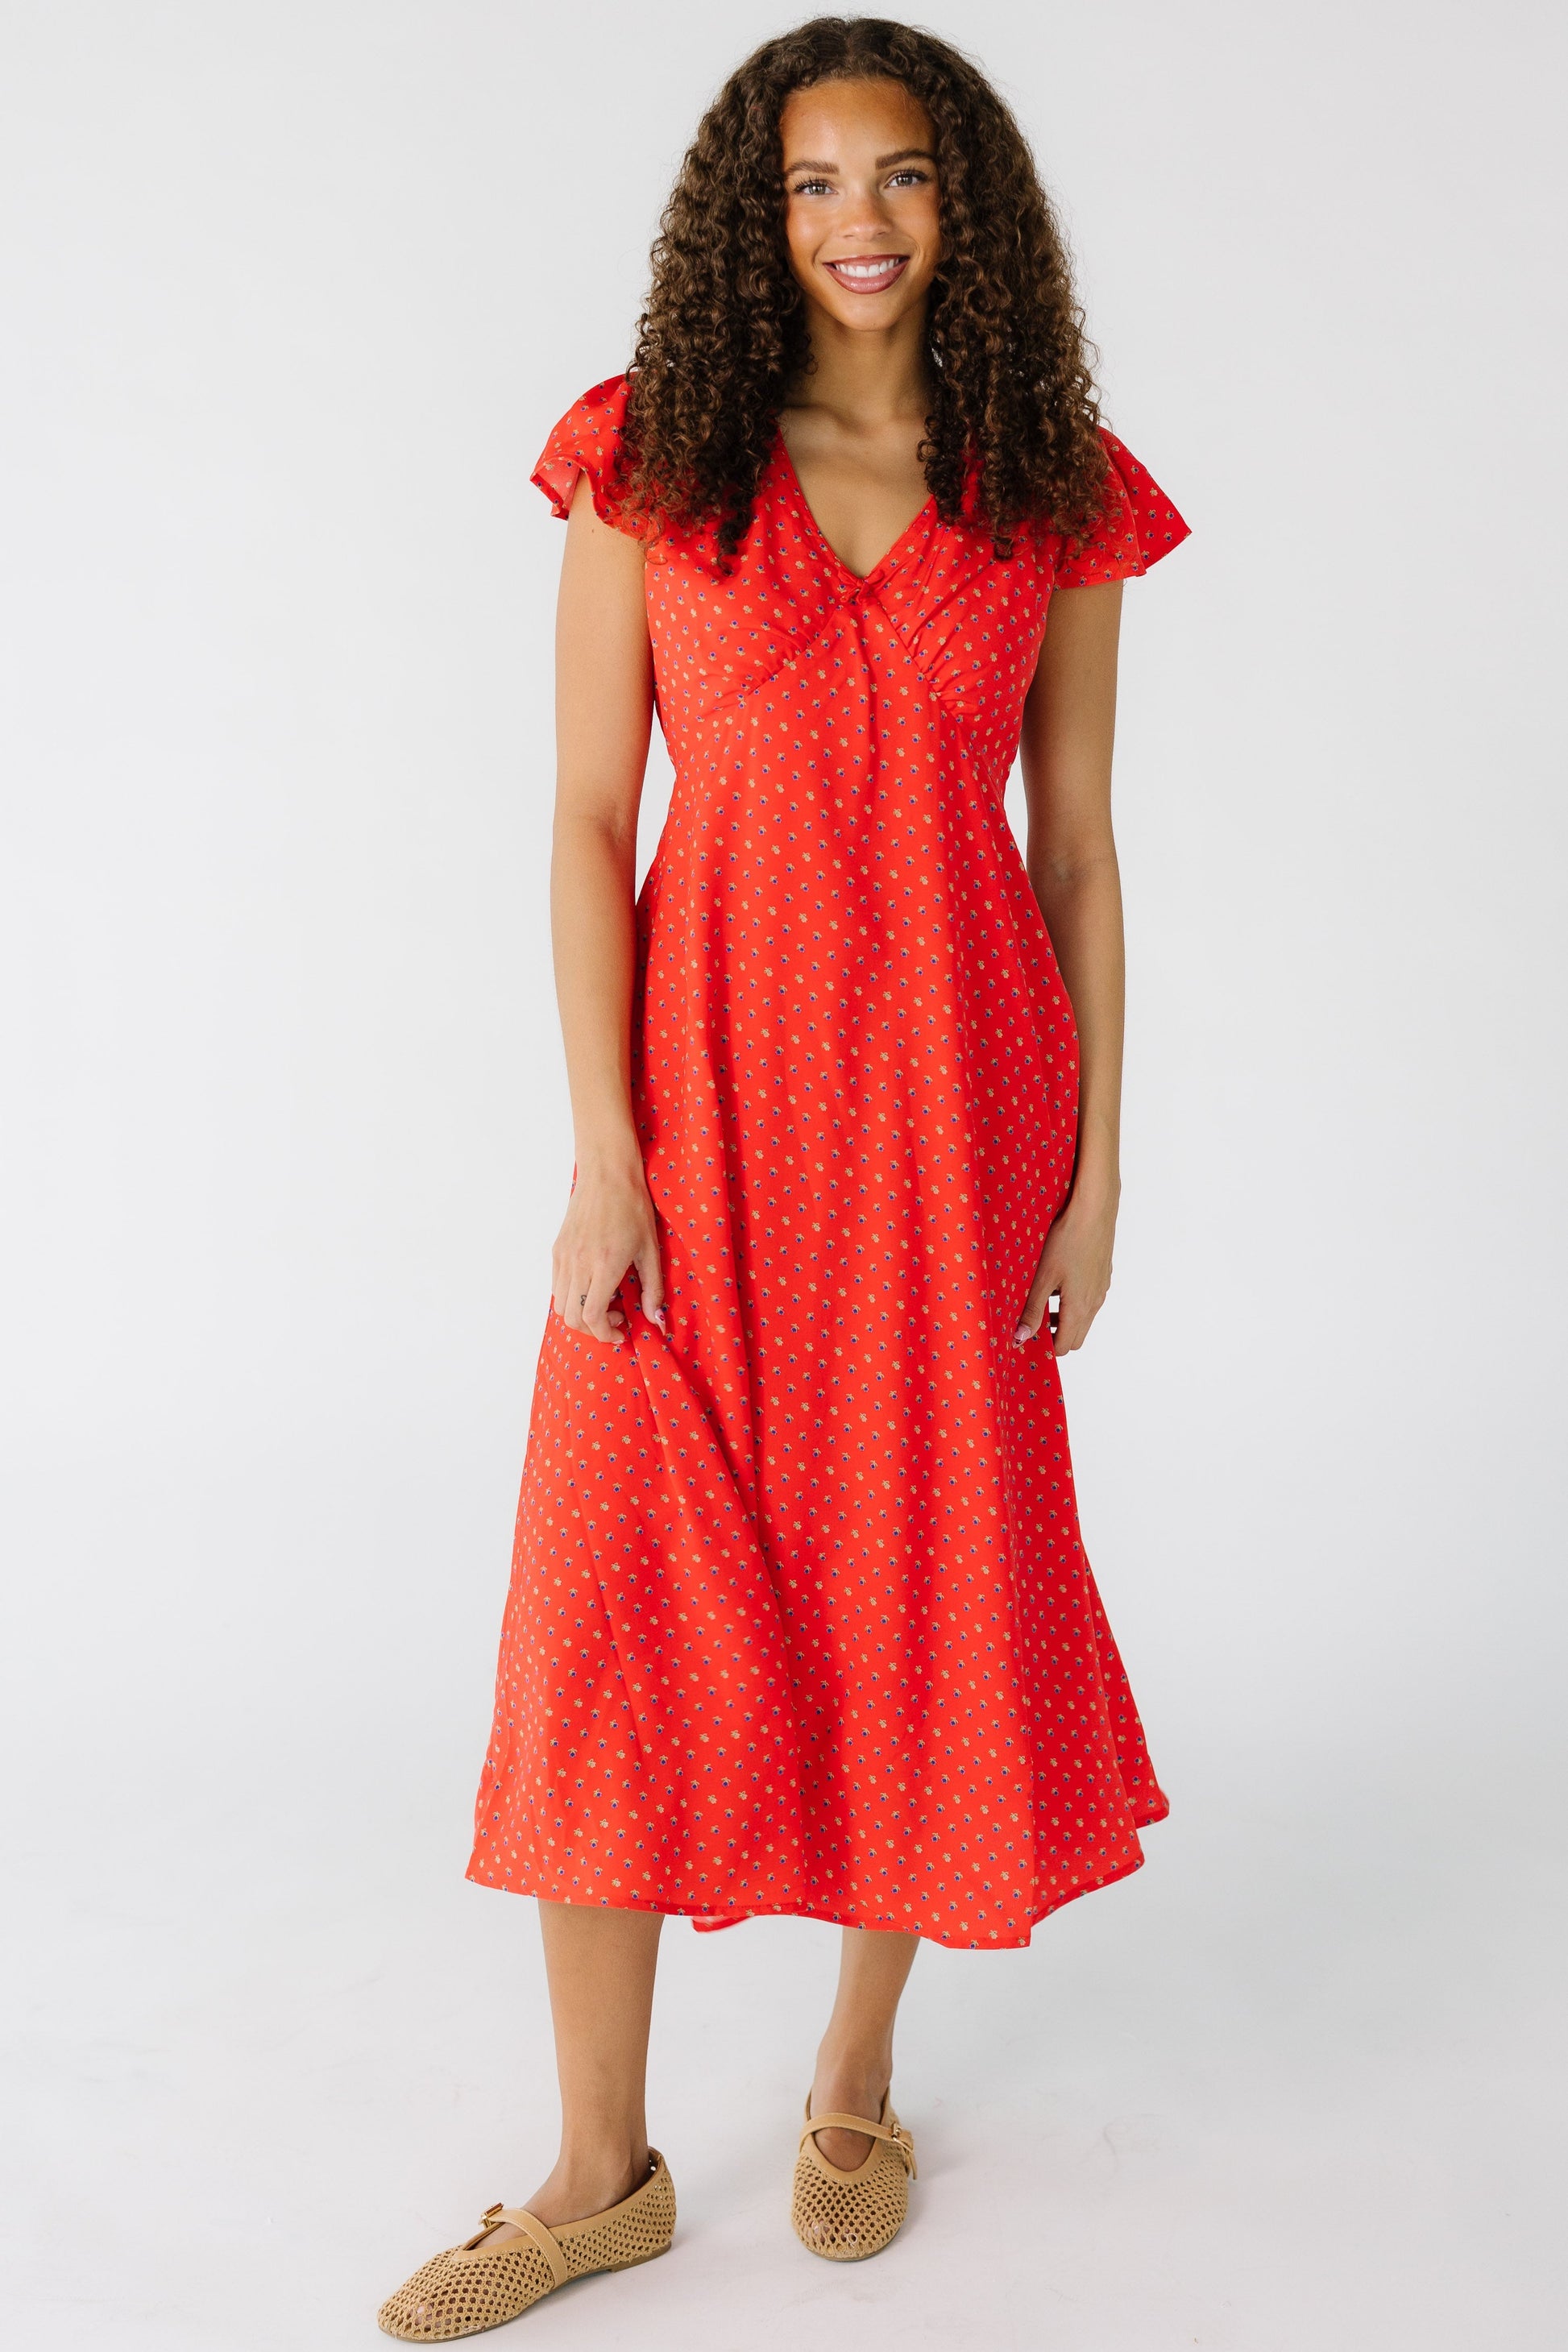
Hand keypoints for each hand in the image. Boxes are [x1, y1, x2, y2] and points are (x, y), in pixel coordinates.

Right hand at [551, 1150, 666, 1347]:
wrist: (607, 1173)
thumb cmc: (633, 1207)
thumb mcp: (651, 1249)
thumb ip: (654, 1289)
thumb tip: (657, 1321)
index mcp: (604, 1265)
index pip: (592, 1317)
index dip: (606, 1334)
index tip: (622, 1332)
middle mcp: (578, 1264)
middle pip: (573, 1317)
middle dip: (594, 1329)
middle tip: (616, 1320)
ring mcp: (563, 1257)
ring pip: (561, 1305)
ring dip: (581, 1314)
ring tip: (606, 1302)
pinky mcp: (557, 1250)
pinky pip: (557, 1286)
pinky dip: (572, 1297)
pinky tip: (593, 1285)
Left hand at [1014, 1184, 1117, 1357]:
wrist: (1094, 1211)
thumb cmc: (1067, 1240)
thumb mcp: (1043, 1277)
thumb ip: (1031, 1310)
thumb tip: (1020, 1338)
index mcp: (1080, 1308)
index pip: (1065, 1346)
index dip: (1046, 1347)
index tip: (1027, 1338)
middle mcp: (1095, 1303)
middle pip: (1076, 1336)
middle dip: (1056, 1336)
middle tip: (1033, 1323)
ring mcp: (1101, 1289)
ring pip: (1084, 1318)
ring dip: (1064, 1319)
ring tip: (1043, 1302)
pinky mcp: (1103, 1276)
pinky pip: (1089, 1300)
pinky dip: (1074, 1302)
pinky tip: (1059, 1281)